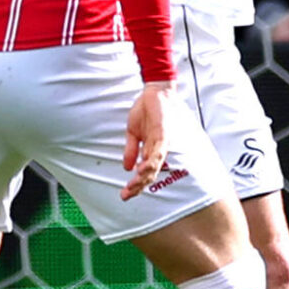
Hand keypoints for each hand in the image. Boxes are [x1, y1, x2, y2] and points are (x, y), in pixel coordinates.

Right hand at [119, 83, 172, 199]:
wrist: (155, 92)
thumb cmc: (146, 111)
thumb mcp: (133, 133)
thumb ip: (131, 150)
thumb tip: (127, 167)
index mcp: (151, 149)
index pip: (145, 172)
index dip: (136, 184)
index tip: (125, 194)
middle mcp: (159, 148)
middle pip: (151, 173)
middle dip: (138, 185)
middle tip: (126, 195)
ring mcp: (163, 141)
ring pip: (155, 165)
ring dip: (144, 176)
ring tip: (134, 186)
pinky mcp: (163, 132)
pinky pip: (158, 149)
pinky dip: (151, 160)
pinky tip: (143, 169)